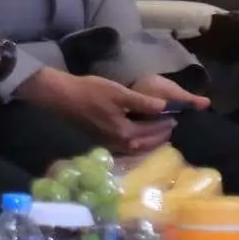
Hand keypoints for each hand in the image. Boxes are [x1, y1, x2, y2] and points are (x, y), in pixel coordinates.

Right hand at [22, 67, 192, 156]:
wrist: (63, 97)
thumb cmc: (90, 91)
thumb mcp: (119, 93)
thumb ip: (142, 102)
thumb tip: (164, 106)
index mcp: (125, 132)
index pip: (152, 130)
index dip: (164, 123)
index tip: (175, 116)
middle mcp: (119, 143)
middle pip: (146, 143)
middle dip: (160, 135)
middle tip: (171, 126)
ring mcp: (110, 144)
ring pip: (137, 148)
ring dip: (150, 142)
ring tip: (160, 133)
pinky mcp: (103, 142)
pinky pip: (127, 147)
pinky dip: (138, 144)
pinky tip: (140, 137)